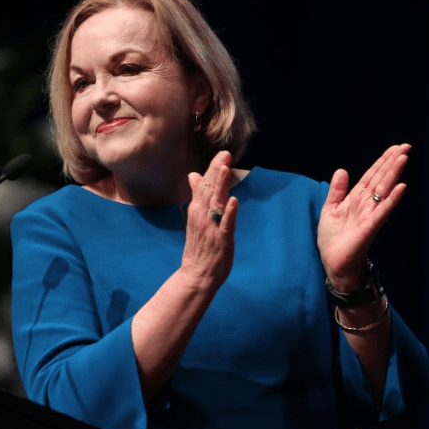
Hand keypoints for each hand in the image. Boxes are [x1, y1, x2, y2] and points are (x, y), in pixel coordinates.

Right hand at [181, 151, 238, 290]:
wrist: (196, 274)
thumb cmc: (200, 246)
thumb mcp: (197, 217)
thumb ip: (198, 195)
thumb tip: (194, 175)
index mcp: (197, 210)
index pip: (205, 185)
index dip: (213, 169)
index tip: (222, 154)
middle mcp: (202, 216)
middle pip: (209, 190)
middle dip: (217, 172)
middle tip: (224, 154)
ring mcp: (211, 228)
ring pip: (216, 203)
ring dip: (220, 186)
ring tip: (225, 169)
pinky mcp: (221, 240)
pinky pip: (225, 224)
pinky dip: (229, 213)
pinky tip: (233, 201)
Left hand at [318, 144, 409, 291]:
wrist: (334, 263)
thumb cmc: (334, 239)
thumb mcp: (331, 209)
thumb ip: (337, 191)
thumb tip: (342, 170)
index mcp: (356, 199)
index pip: (372, 176)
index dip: (382, 161)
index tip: (395, 147)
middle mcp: (366, 205)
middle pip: (381, 179)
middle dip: (392, 163)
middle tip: (406, 146)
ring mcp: (369, 215)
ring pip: (384, 191)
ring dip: (393, 174)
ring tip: (403, 158)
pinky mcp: (369, 228)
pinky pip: (382, 212)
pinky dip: (391, 200)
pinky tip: (401, 187)